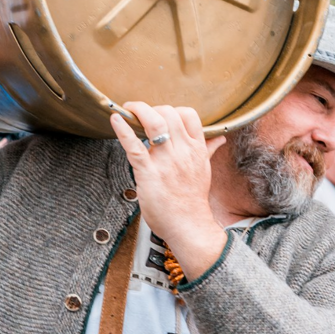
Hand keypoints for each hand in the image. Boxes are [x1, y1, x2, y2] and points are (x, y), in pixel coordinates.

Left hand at [110, 102, 228, 279]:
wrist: (189, 225)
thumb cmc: (192, 200)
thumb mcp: (204, 170)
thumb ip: (208, 150)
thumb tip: (219, 138)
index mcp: (197, 150)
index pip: (189, 115)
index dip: (173, 110)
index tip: (162, 115)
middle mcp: (183, 152)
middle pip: (169, 114)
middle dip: (151, 108)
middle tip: (140, 114)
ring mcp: (166, 162)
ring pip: (154, 124)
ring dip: (138, 111)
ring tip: (128, 110)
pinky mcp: (149, 173)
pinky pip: (134, 146)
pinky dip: (122, 130)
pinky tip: (115, 119)